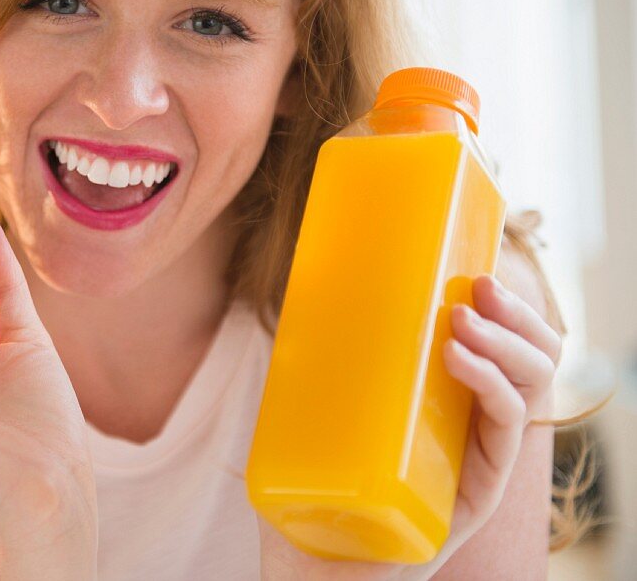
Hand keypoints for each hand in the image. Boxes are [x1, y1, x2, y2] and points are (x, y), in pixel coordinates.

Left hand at [258, 274, 559, 579]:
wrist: (307, 579)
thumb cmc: (309, 499)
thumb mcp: (309, 420)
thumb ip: (310, 372)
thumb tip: (293, 300)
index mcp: (446, 410)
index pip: (500, 350)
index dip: (501, 308)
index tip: (471, 270)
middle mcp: (470, 432)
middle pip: (526, 361)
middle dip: (515, 315)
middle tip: (477, 286)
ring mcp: (476, 463)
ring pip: (526, 389)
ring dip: (505, 343)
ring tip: (461, 319)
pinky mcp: (473, 495)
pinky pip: (503, 432)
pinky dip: (488, 387)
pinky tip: (457, 358)